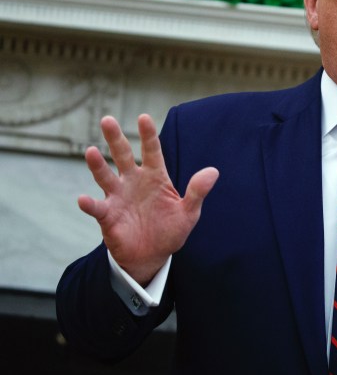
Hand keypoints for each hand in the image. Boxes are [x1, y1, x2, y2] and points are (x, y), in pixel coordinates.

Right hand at [78, 114, 218, 285]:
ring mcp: (118, 197)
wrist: (152, 256)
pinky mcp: (108, 215)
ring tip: (91, 151)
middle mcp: (134, 182)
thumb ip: (197, 192)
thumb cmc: (171, 230)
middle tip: (108, 120)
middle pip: (123, 156)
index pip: (152, 151)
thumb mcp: (188, 212)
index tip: (144, 117)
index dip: (148, 135)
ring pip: (105, 176)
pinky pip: (97, 207)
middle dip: (115, 139)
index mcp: (155, 177)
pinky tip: (83, 199)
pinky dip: (89, 204)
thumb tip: (213, 171)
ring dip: (97, 165)